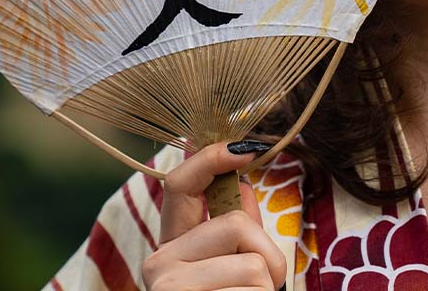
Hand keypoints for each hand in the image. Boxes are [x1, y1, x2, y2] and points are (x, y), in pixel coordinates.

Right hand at [142, 142, 286, 290]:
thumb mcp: (231, 264)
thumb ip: (236, 227)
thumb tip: (243, 180)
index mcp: (170, 246)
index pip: (179, 185)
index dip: (211, 158)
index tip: (248, 149)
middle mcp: (160, 263)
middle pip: (236, 223)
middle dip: (267, 253)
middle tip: (261, 283)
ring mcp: (170, 286)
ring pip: (253, 263)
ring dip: (267, 286)